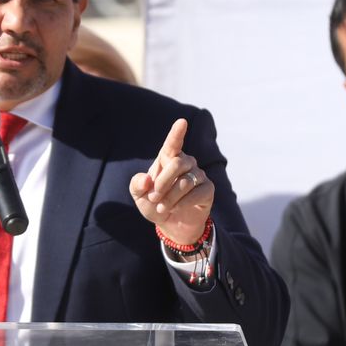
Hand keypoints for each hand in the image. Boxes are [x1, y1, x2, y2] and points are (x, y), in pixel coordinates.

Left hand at [130, 118, 215, 246]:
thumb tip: (146, 180)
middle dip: (162, 183)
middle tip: (153, 198)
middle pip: (177, 164)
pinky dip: (182, 203)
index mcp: (168, 158)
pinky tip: (175, 208)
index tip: (181, 122)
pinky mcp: (208, 189)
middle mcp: (186, 162)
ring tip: (162, 208)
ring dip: (170, 198)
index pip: (173, 143)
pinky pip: (196, 193)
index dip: (177, 133)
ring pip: (185, 182)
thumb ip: (137, 185)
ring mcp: (199, 175)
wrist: (171, 223)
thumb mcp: (139, 195)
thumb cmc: (154, 203)